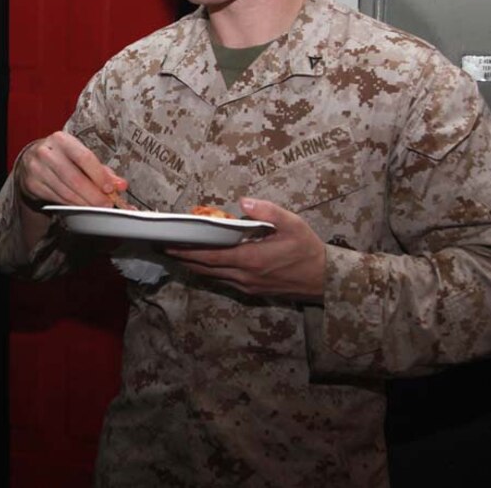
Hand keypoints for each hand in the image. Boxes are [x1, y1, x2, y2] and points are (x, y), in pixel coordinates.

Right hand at [15, 131, 125, 207]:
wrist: (31, 161)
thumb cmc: (62, 157)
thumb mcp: (81, 157)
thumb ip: (102, 171)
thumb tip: (121, 185)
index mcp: (62, 140)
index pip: (84, 158)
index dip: (99, 175)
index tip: (110, 189)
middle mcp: (47, 152)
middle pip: (75, 178)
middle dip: (93, 194)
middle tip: (106, 204)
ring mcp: (37, 169)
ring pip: (66, 191)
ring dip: (84, 202)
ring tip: (96, 207)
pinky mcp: (32, 184)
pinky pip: (57, 198)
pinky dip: (72, 204)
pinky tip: (81, 206)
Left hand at [165, 198, 325, 302]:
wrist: (325, 280)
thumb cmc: (308, 250)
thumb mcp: (292, 224)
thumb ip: (267, 211)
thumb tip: (244, 201)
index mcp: (250, 259)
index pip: (210, 256)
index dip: (187, 250)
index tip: (169, 244)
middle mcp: (244, 276)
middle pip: (205, 268)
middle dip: (183, 258)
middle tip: (164, 247)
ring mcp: (247, 286)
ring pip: (213, 276)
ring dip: (194, 265)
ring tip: (177, 253)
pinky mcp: (252, 290)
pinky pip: (224, 281)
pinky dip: (209, 271)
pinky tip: (203, 263)